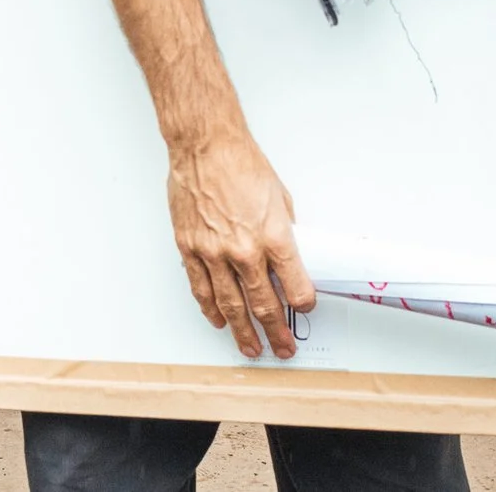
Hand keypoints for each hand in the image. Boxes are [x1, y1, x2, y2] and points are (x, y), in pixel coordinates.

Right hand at [166, 125, 317, 358]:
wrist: (205, 147)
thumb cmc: (242, 165)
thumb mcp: (280, 199)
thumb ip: (285, 233)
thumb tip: (288, 257)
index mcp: (274, 237)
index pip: (296, 287)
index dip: (304, 304)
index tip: (305, 309)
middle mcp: (244, 250)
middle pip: (264, 306)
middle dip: (276, 332)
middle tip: (282, 348)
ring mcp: (213, 252)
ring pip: (230, 305)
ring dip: (243, 332)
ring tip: (251, 348)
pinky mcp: (190, 248)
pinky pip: (201, 288)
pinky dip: (210, 309)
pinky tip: (219, 321)